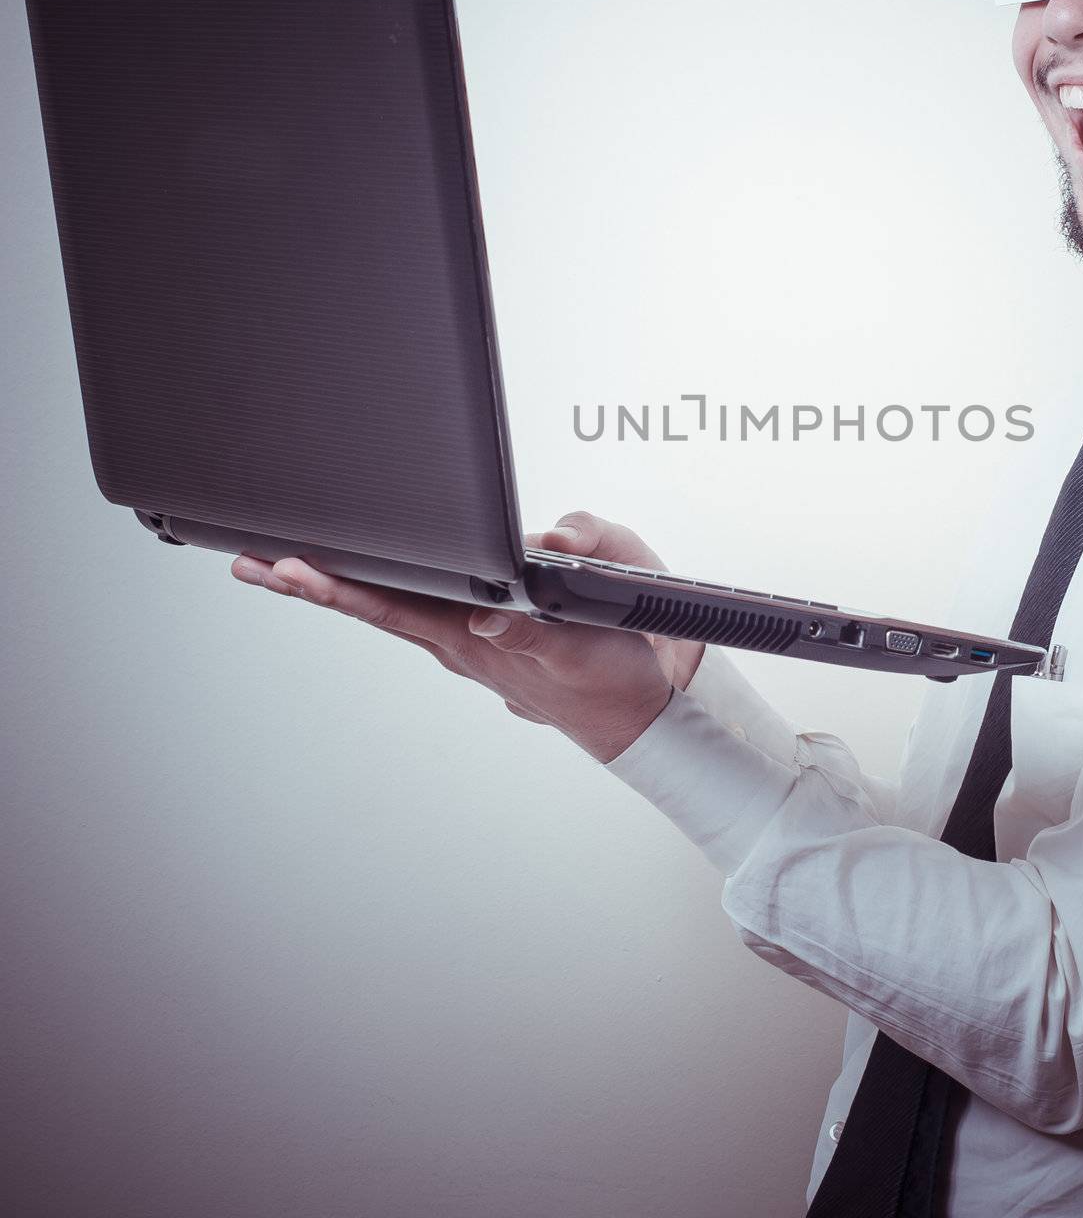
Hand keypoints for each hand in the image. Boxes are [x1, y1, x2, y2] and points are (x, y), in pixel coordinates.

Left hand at [230, 510, 700, 761]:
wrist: (632, 717)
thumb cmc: (608, 683)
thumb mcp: (578, 653)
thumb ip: (531, 637)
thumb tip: (487, 619)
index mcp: (471, 640)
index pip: (390, 608)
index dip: (338, 587)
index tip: (291, 568)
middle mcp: (457, 640)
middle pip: (371, 605)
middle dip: (310, 583)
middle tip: (251, 564)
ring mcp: (465, 641)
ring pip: (388, 607)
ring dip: (336, 586)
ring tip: (284, 569)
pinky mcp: (481, 638)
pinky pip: (416, 611)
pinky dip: (377, 593)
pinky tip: (362, 584)